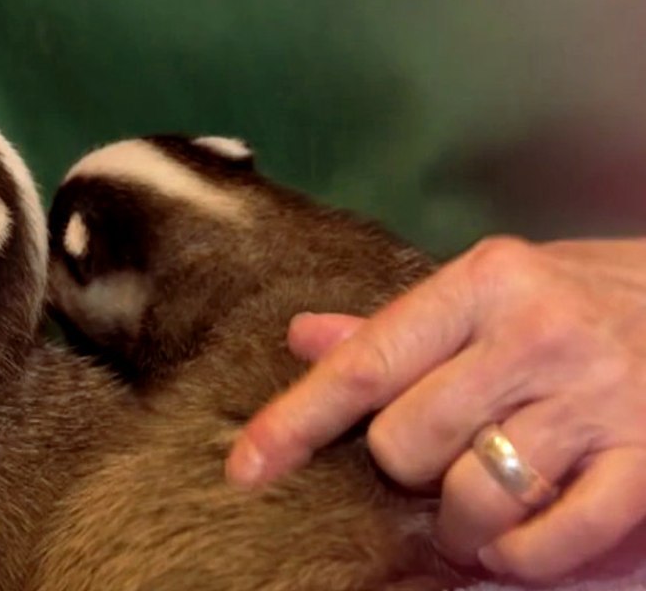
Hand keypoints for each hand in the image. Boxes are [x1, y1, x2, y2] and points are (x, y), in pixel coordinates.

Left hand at [225, 236, 645, 582]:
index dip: (297, 422)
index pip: (365, 365)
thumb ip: (397, 325)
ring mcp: (595, 398)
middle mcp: (536, 335)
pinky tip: (520, 545)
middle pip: (408, 441)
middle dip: (403, 472)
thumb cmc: (581, 297)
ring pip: (474, 494)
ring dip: (459, 524)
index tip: (247, 467)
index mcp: (484, 283)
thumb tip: (303, 339)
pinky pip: (558, 535)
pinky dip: (525, 560)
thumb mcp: (491, 290)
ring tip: (473, 513)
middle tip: (434, 464)